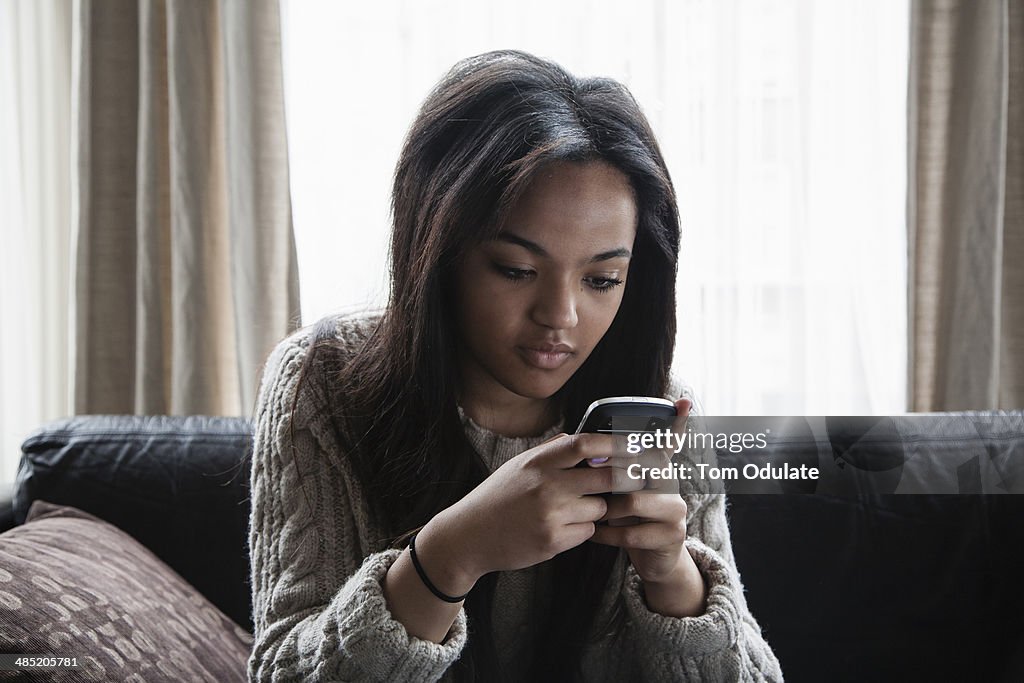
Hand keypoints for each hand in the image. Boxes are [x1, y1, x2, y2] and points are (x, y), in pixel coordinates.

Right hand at [415, 431, 644, 594]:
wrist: (469, 536)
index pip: (585, 445)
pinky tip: (564, 526)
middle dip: (622, 479)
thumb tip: (582, 439)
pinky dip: (583, 529)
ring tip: (577, 508)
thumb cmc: (497, 497)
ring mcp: (550, 515)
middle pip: (606, 478)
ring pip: (600, 508)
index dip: (614, 444)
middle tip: (632, 478)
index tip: (633, 444)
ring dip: (598, 508)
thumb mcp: (518, 465)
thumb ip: (550, 452)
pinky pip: (587, 532)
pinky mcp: (553, 542)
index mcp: (538, 463)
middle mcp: (546, 486)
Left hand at [587, 398, 707, 615]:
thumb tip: (589, 442)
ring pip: (634, 501)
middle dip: (612, 473)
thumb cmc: (630, 517)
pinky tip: (594, 533)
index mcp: (660, 468)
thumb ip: (615, 468)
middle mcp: (672, 484)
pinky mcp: (672, 536)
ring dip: (606, 509)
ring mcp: (676, 510)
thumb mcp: (624, 489)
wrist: (653, 559)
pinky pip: (631, 532)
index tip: (682, 401)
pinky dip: (606, 534)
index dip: (677, 423)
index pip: (670, 441)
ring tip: (592, 512)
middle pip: (644, 468)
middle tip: (588, 476)